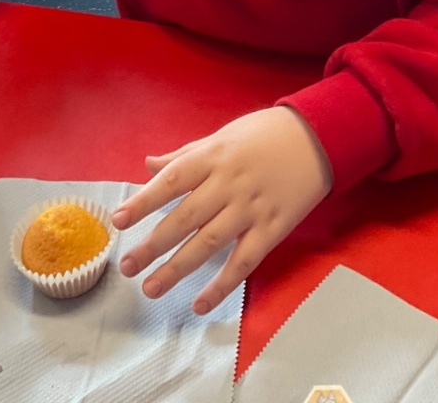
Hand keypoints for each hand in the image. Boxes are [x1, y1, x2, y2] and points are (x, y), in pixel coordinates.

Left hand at [113, 107, 331, 314]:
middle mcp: (229, 183)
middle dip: (153, 244)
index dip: (143, 201)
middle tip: (127, 266)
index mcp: (213, 157)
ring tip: (151, 288)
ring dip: (178, 268)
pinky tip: (200, 303)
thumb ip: (185, 155)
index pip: (171, 181)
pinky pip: (244, 261)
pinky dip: (222, 284)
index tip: (118, 221)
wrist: (319, 138)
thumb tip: (149, 164)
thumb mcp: (223, 135)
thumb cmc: (265, 134)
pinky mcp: (273, 228)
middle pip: (185, 218)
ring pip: (209, 243)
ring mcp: (251, 208)